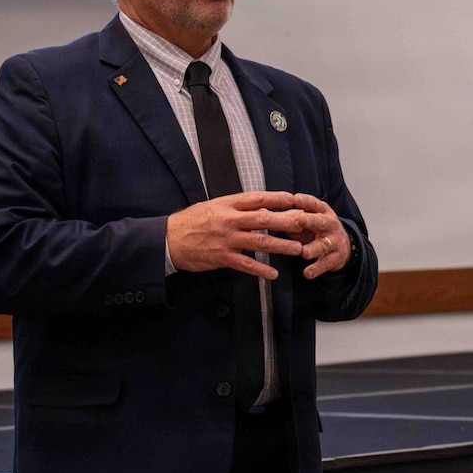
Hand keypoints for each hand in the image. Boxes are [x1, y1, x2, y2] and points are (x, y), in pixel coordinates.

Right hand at [166, 191, 311, 277]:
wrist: (168, 240)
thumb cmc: (191, 221)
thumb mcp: (212, 206)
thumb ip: (235, 207)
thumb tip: (260, 206)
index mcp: (227, 204)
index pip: (257, 198)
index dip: (278, 198)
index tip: (294, 199)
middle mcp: (229, 220)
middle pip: (264, 219)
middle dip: (286, 221)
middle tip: (305, 224)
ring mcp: (226, 240)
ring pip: (260, 242)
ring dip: (281, 246)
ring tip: (297, 249)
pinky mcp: (222, 258)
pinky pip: (246, 265)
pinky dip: (261, 270)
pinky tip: (273, 274)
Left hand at [288, 193, 352, 279]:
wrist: (342, 245)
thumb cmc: (317, 229)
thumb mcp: (306, 220)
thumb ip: (287, 217)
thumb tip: (261, 212)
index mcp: (322, 212)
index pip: (314, 204)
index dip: (305, 201)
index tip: (295, 198)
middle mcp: (330, 224)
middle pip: (320, 221)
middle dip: (310, 220)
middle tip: (300, 219)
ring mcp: (334, 241)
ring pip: (323, 244)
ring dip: (313, 248)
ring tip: (304, 252)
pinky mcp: (336, 257)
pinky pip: (326, 263)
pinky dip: (316, 269)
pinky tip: (307, 273)